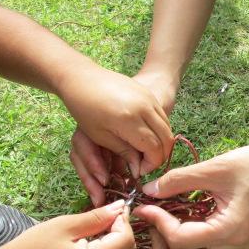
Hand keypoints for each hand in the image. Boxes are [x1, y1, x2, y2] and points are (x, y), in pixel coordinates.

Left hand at [69, 71, 177, 205]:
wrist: (82, 78)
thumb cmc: (85, 109)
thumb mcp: (101, 136)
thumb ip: (125, 152)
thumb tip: (139, 169)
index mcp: (129, 120)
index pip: (154, 148)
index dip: (151, 163)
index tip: (140, 170)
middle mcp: (144, 108)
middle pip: (166, 138)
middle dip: (160, 155)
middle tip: (146, 164)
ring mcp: (149, 98)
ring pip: (167, 128)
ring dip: (161, 143)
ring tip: (145, 151)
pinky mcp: (149, 93)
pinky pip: (162, 116)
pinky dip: (159, 130)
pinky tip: (146, 136)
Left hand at [133, 138, 248, 248]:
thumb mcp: (215, 168)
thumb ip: (179, 180)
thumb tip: (149, 191)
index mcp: (230, 230)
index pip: (180, 240)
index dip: (157, 223)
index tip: (146, 204)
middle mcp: (235, 246)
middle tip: (155, 228)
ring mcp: (239, 245)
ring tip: (167, 221)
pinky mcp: (239, 239)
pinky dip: (192, 241)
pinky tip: (186, 216)